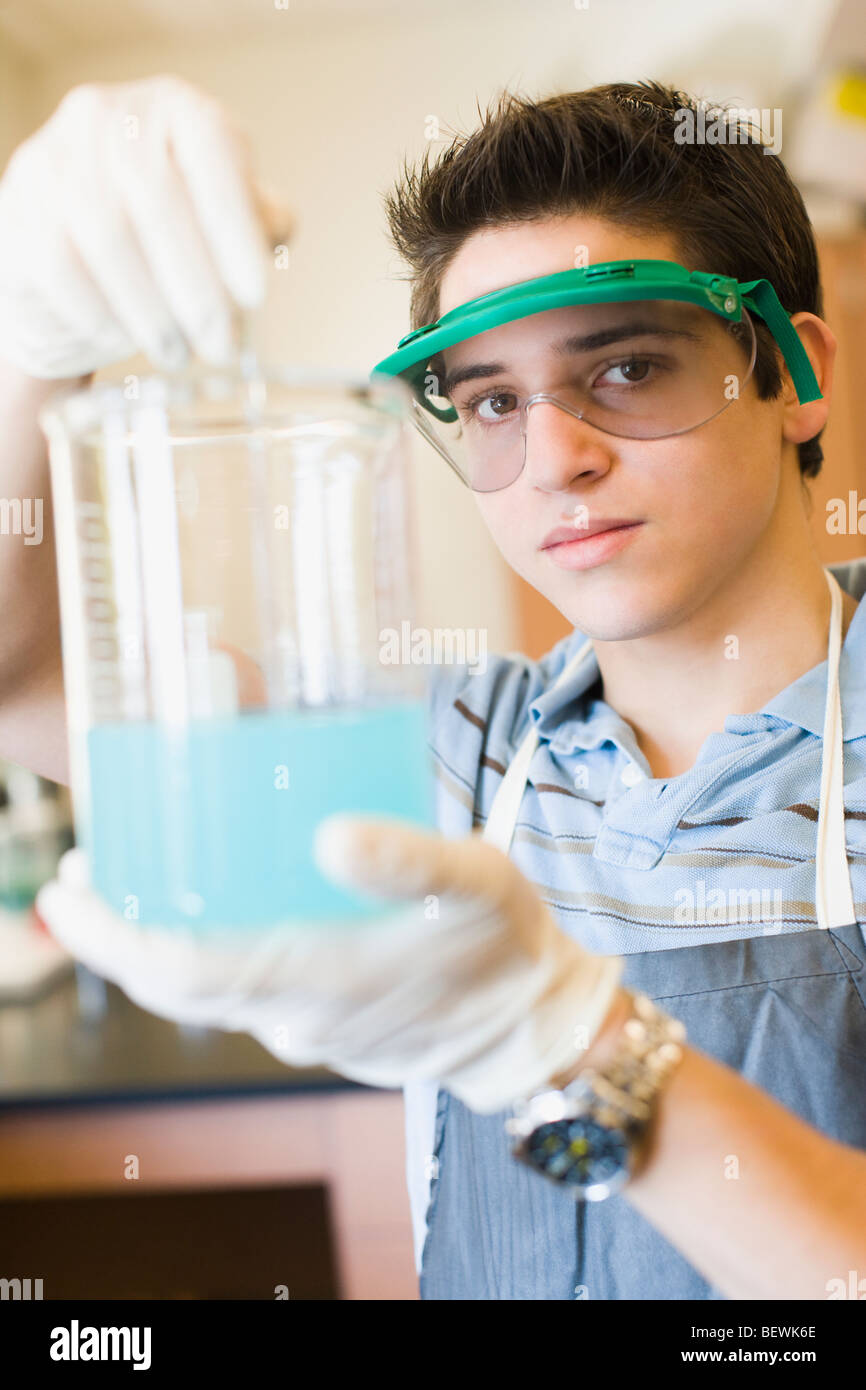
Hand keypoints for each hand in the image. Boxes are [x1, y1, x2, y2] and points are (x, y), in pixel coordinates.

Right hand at [0, 75, 293, 378]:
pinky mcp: (18, 208)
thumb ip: (256, 222)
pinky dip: (99, 312)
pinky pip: (59, 264)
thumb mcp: (219, 223)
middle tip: (222, 347)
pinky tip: (123, 341)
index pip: (211, 152)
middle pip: (156, 200)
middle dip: (198, 289)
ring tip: (179, 354)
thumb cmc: (160, 242)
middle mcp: (110, 117)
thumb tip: (274, 232)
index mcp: (175, 110)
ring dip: (151, 311)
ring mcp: (55, 158)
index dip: (236, 228)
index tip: (256, 296)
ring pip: (105, 235)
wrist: (69, 266)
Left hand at [36, 816, 622, 1113]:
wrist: (538, 1034)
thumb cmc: (508, 949)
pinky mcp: (324, 1027)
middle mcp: (298, 1014)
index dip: (116, 938)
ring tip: (140, 874)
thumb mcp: (476, 881)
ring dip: (159, 941)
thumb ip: (409, 856)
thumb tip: (330, 835)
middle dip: (117, 935)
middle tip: (84, 870)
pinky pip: (244, 993)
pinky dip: (209, 951)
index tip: (75, 893)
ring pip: (207, 991)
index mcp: (320, 978)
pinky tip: (219, 903)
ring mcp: (308, 1028)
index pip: (183, 973)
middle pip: (176, 984)